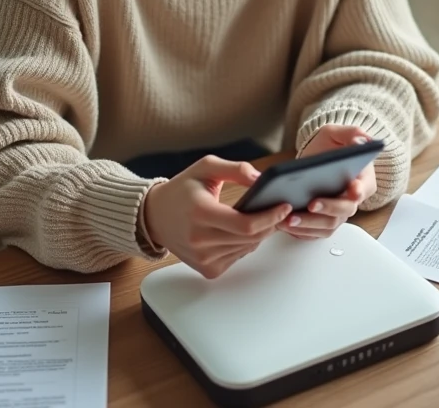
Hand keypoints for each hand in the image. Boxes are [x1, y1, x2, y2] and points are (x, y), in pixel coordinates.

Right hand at [141, 155, 291, 278]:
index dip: (271, 217)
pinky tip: (239, 231)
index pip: (246, 224)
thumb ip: (237, 169)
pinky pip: (238, 257)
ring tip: (257, 217)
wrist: (154, 216)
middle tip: (278, 210)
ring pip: (247, 248)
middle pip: (251, 238)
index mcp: (201, 213)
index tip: (284, 206)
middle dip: (270, 224)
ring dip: (259, 234)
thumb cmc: (182, 189)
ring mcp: (203, 258)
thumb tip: (262, 179)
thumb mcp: (206, 168)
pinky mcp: (207, 269)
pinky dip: (245, 244)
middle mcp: (200, 239)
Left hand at [283, 125, 377, 239]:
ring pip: (327, 226)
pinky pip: (314, 233)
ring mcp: (337, 214)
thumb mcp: (338, 133)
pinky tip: (285, 225)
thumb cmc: (330, 147)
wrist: (316, 160)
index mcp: (362, 180)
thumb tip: (362, 140)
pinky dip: (300, 232)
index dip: (357, 192)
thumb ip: (352, 133)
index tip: (350, 190)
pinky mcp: (322, 221)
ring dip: (308, 225)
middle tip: (310, 205)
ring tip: (289, 219)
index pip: (364, 188)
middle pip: (343, 212)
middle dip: (327, 210)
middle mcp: (352, 201)